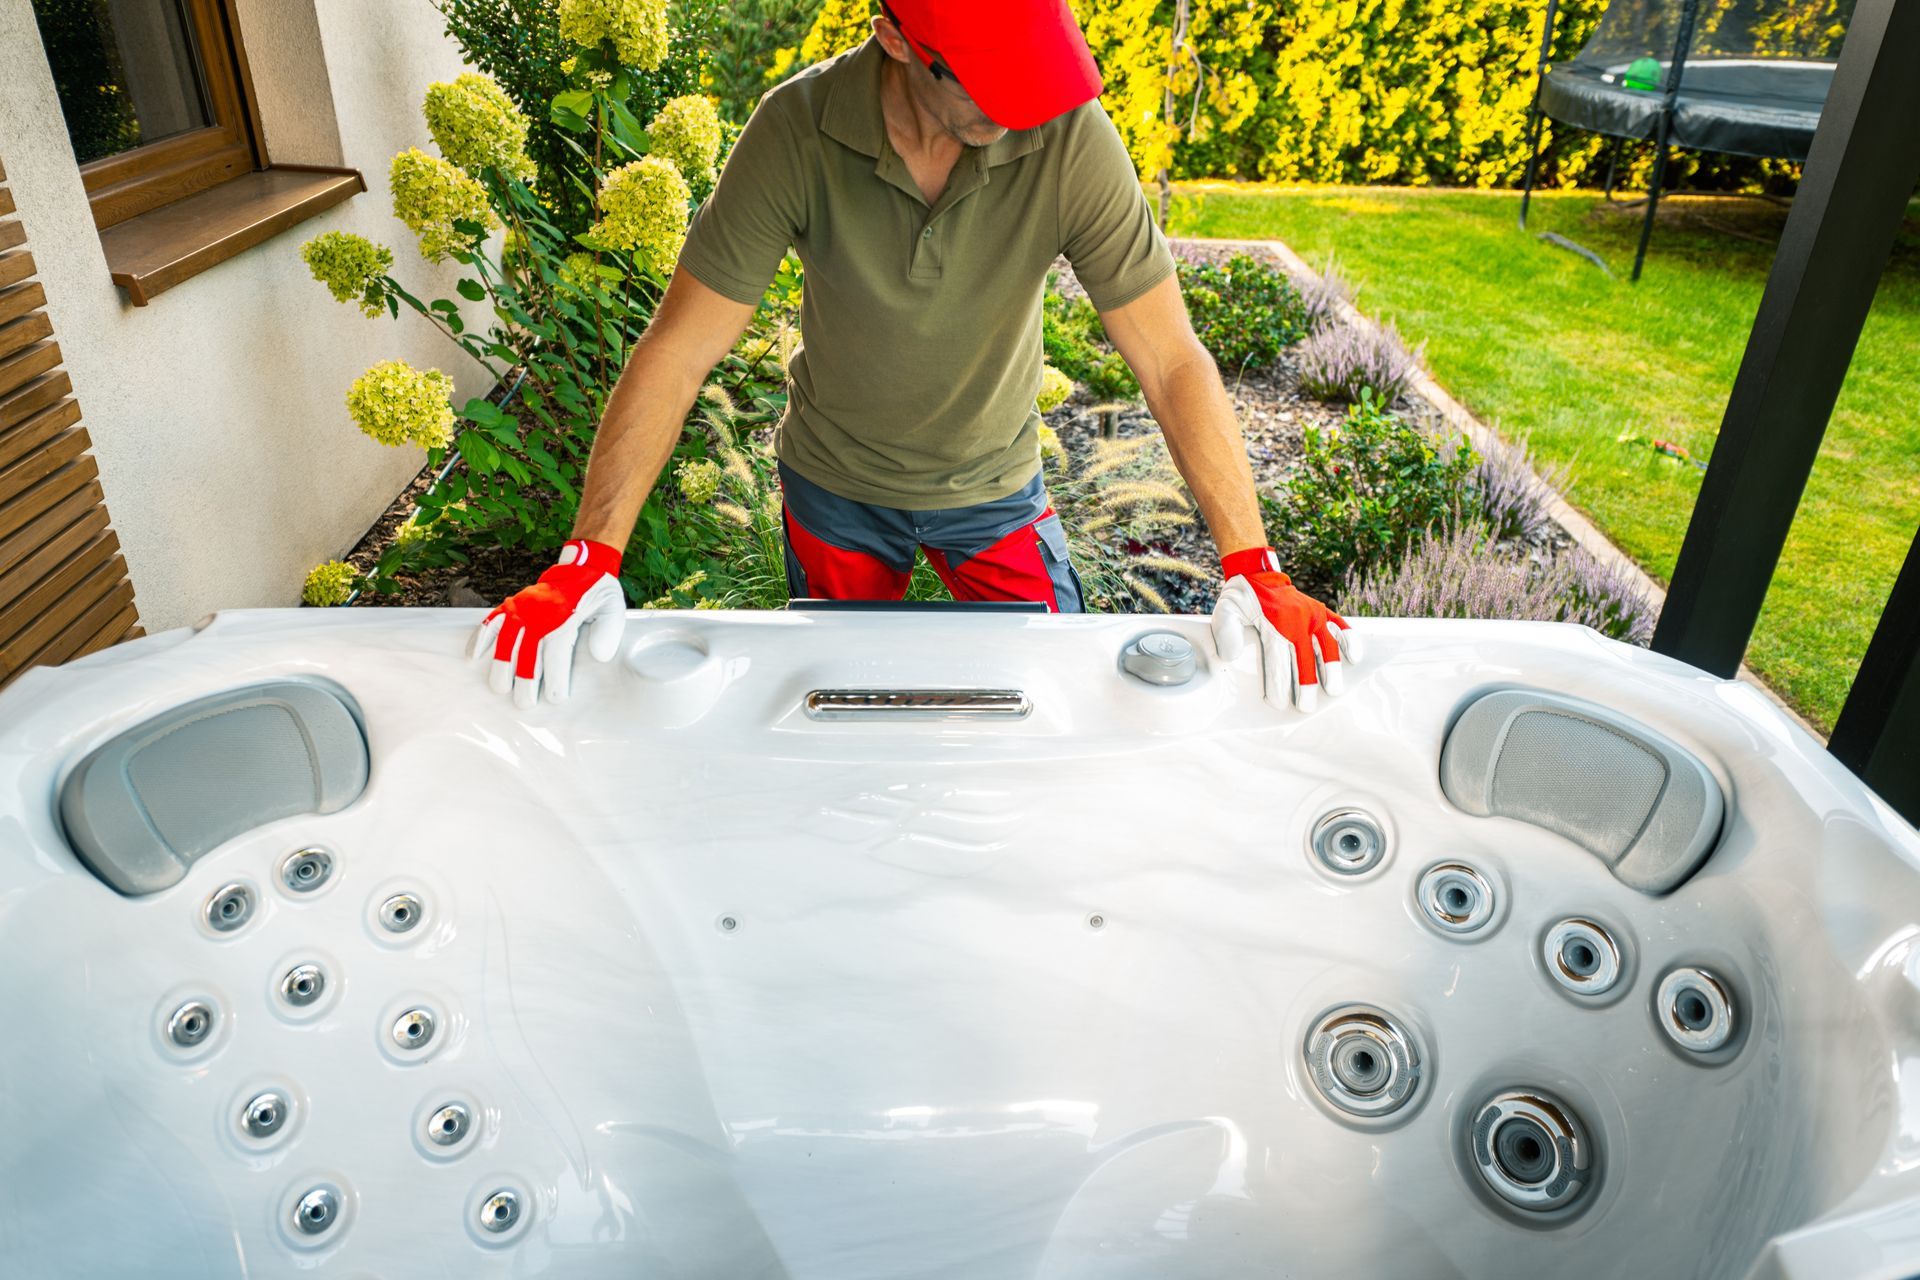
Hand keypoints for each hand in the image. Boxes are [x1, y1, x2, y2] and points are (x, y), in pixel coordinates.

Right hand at [467, 539, 626, 707]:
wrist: (581, 567)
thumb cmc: (598, 593)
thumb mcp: (613, 608)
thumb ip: (608, 631)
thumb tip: (600, 657)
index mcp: (563, 618)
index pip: (556, 655)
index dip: (555, 679)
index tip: (556, 699)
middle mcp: (537, 615)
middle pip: (526, 654)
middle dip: (524, 682)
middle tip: (524, 704)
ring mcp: (520, 609)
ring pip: (504, 642)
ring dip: (500, 666)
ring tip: (498, 689)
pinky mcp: (510, 605)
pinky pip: (490, 622)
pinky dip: (478, 638)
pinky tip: (472, 658)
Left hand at [1209, 545, 1357, 711]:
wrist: (1258, 575)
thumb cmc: (1241, 599)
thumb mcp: (1225, 611)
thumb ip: (1226, 632)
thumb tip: (1231, 655)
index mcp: (1275, 624)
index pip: (1279, 661)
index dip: (1279, 684)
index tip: (1278, 703)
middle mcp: (1299, 620)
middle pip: (1306, 659)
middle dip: (1307, 686)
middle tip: (1306, 707)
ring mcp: (1313, 615)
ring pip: (1328, 645)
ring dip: (1332, 669)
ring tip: (1334, 691)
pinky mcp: (1322, 611)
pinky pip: (1340, 625)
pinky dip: (1350, 639)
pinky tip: (1355, 657)